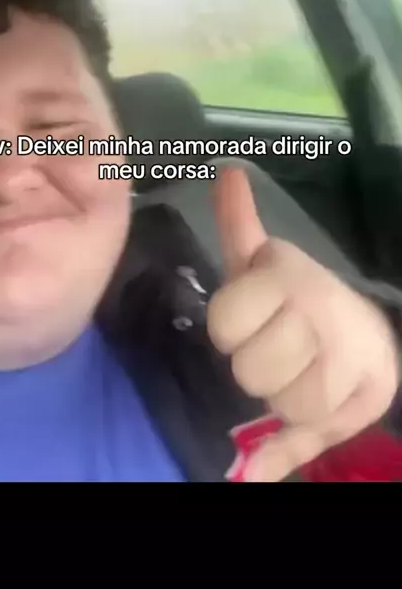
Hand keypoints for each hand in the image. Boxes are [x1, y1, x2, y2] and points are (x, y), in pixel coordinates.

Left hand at [207, 166, 399, 481]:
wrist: (370, 337)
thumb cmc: (300, 302)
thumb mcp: (261, 264)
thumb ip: (238, 222)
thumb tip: (226, 170)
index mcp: (284, 273)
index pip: (224, 325)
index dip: (232, 332)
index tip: (250, 321)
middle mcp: (316, 303)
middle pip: (249, 371)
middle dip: (259, 368)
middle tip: (279, 349)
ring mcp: (345, 347)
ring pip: (281, 401)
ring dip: (286, 397)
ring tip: (301, 371)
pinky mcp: (371, 387)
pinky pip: (311, 425)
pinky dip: (311, 420)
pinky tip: (323, 393)